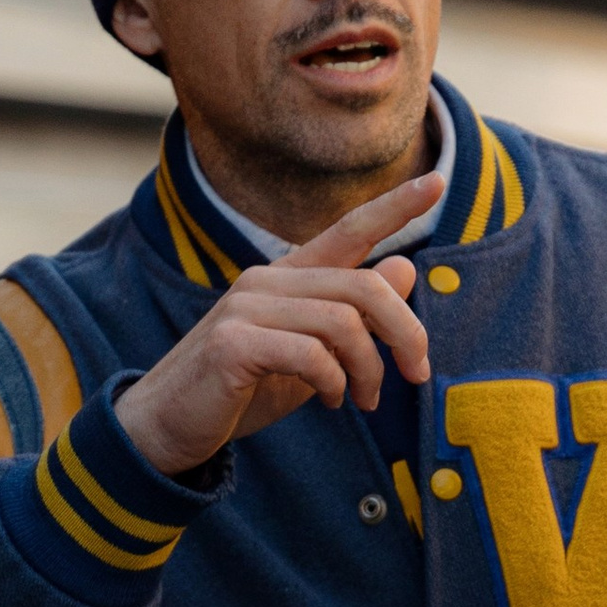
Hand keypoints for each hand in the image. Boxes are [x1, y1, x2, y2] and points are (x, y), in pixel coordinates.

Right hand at [117, 171, 441, 471]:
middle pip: (365, 286)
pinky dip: (334, 383)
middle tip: (416, 374)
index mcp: (288, 277)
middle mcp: (266, 280)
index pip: (350, 229)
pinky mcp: (233, 343)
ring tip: (362, 400)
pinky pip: (312, 355)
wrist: (167, 425)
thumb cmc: (241, 389)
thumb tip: (404, 269)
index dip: (395, 206)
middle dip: (405, 333)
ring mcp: (246, 308)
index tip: (439, 180)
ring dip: (368, 369)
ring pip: (344, 322)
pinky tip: (330, 401)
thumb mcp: (310, 353)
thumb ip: (352, 316)